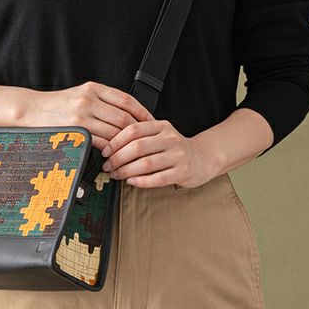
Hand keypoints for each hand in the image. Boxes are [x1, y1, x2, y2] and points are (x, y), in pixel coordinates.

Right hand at [21, 81, 155, 151]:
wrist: (32, 110)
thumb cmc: (58, 105)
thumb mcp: (81, 94)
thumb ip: (103, 101)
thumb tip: (128, 114)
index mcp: (94, 89)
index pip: (126, 100)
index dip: (142, 113)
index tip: (151, 122)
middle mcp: (89, 100)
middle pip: (123, 118)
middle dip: (137, 132)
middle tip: (145, 141)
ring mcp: (82, 115)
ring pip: (114, 131)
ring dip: (124, 144)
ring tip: (131, 151)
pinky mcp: (75, 130)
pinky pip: (100, 142)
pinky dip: (110, 149)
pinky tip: (114, 155)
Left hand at [100, 119, 220, 188]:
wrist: (203, 158)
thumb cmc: (174, 149)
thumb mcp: (159, 135)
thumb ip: (139, 137)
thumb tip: (109, 147)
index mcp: (161, 126)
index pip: (133, 130)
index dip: (116, 141)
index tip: (105, 151)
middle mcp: (170, 138)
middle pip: (137, 147)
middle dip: (118, 158)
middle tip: (107, 166)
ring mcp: (178, 155)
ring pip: (146, 163)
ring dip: (126, 171)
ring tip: (116, 175)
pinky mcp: (182, 171)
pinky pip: (158, 178)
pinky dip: (142, 181)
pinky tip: (132, 182)